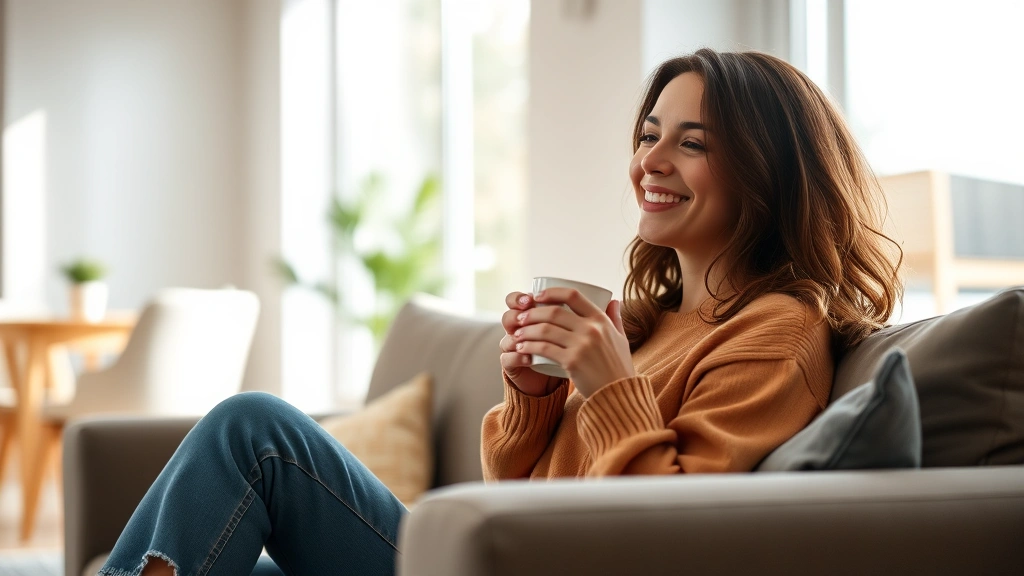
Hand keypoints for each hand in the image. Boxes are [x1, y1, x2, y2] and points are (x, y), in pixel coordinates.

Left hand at [511, 287, 634, 397]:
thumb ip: (616, 318)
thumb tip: (614, 301)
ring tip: (517, 334)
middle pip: (554, 312)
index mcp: (601, 320)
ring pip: (545, 330)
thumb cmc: (618, 367)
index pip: (572, 295)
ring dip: (526, 330)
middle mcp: (591, 329)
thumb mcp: (621, 338)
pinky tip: (521, 348)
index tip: (537, 296)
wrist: (619, 395)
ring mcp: (582, 345)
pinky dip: (529, 346)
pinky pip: (544, 349)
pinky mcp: (573, 362)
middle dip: (532, 313)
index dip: (551, 292)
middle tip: (520, 318)